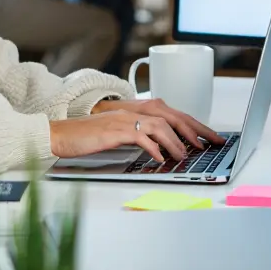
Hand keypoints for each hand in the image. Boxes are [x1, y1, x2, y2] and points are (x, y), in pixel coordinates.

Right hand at [91, 97, 224, 148]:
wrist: (61, 133)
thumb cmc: (88, 136)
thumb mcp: (119, 134)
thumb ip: (139, 136)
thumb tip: (161, 149)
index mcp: (138, 111)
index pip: (173, 116)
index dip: (194, 126)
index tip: (209, 137)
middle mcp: (135, 112)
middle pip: (173, 118)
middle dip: (194, 132)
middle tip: (208, 146)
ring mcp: (125, 120)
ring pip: (160, 126)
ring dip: (175, 142)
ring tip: (183, 156)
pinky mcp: (115, 130)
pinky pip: (141, 137)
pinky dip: (153, 148)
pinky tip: (160, 158)